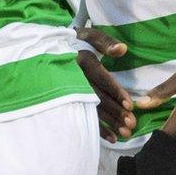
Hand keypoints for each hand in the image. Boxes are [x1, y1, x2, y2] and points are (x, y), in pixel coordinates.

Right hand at [75, 27, 134, 141]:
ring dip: (107, 122)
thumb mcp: (89, 36)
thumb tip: (122, 50)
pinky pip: (81, 114)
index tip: (129, 106)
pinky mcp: (64, 99)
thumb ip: (105, 42)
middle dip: (114, 111)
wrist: (44, 49)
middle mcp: (73, 76)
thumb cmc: (74, 43)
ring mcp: (66, 89)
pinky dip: (96, 127)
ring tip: (124, 134)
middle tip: (131, 124)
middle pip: (96, 96)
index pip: (101, 78)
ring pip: (89, 107)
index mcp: (81, 60)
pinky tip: (111, 138)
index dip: (115, 91)